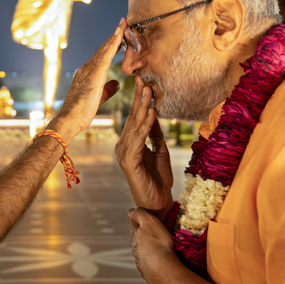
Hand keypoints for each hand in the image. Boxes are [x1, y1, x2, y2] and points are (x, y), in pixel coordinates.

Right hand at [47, 19, 124, 141]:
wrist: (69, 119)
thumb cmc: (81, 113)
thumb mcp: (98, 98)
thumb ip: (107, 89)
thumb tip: (117, 83)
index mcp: (88, 74)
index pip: (102, 56)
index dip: (111, 45)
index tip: (120, 35)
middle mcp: (87, 68)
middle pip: (103, 48)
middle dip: (114, 35)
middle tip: (123, 22)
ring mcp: (89, 69)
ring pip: (104, 48)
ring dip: (115, 35)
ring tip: (123, 23)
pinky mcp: (94, 74)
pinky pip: (106, 55)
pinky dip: (113, 43)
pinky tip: (119, 35)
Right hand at [115, 76, 174, 213]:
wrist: (157, 203)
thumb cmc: (158, 180)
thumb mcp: (160, 152)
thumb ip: (156, 135)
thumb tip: (155, 115)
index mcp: (129, 144)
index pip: (135, 118)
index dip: (140, 101)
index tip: (145, 83)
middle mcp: (123, 146)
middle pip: (133, 118)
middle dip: (139, 99)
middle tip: (143, 80)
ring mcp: (124, 154)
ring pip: (134, 126)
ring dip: (142, 107)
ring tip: (147, 91)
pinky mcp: (129, 161)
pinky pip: (138, 139)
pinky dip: (145, 125)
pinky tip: (151, 113)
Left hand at [128, 208, 183, 283]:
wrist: (163, 270)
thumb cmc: (159, 244)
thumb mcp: (150, 222)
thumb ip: (139, 215)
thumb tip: (130, 211)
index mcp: (135, 234)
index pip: (133, 223)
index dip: (137, 218)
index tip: (141, 216)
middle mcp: (135, 247)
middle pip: (136, 237)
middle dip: (141, 233)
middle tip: (149, 230)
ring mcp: (140, 260)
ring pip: (141, 250)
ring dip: (146, 247)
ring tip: (154, 245)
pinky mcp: (147, 270)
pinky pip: (148, 262)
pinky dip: (151, 259)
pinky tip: (156, 260)